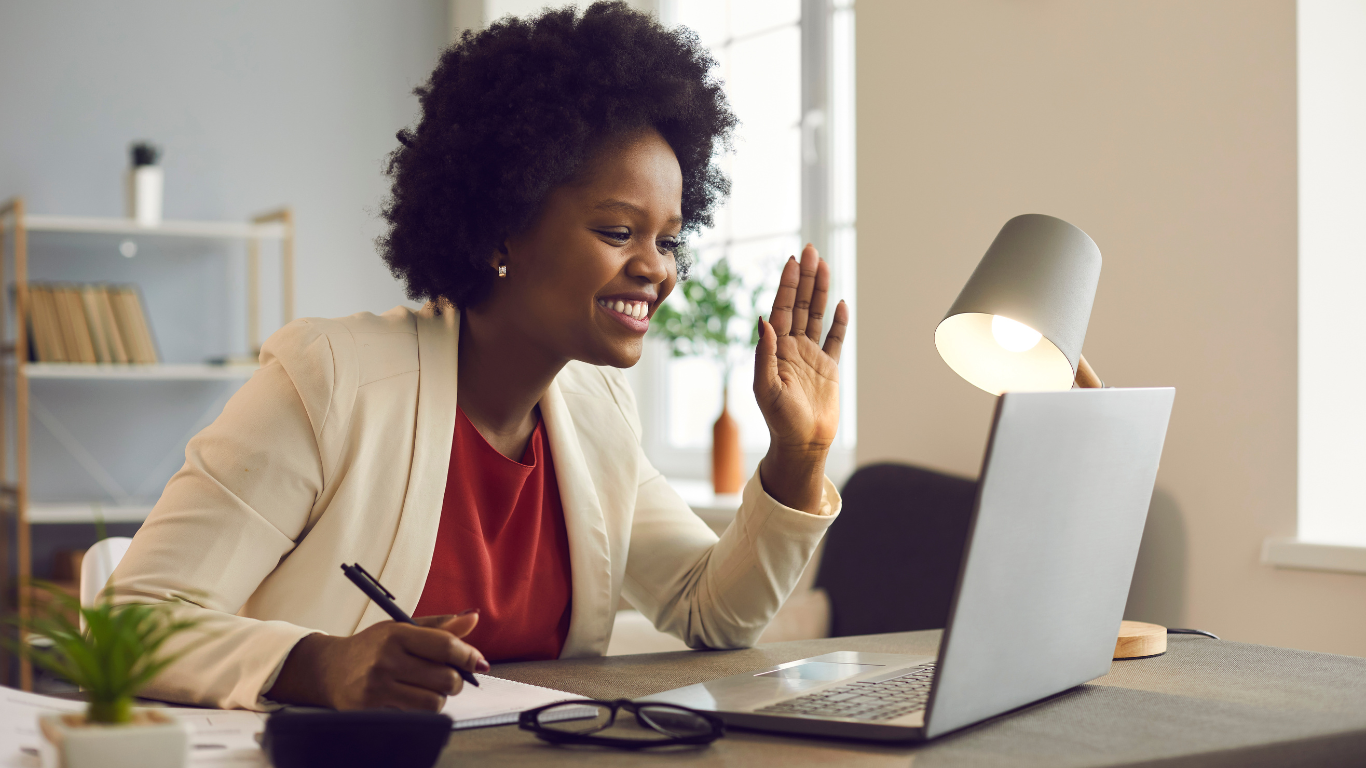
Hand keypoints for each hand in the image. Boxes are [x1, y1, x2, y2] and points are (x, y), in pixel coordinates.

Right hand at [268, 612, 488, 710]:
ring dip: (439, 698)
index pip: (446, 646)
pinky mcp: (371, 709)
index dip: (468, 655)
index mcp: (397, 634)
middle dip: (455, 680)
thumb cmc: (373, 647)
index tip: (477, 662)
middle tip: (448, 677)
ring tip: (428, 689)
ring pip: (434, 702)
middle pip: (445, 678)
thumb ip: (441, 626)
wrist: (328, 669)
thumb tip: (474, 616)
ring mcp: (377, 687)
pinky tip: (408, 699)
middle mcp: (386, 659)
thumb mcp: (403, 629)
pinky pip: (414, 716)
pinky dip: (420, 711)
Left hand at [754, 244, 848, 513]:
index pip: (782, 309)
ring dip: (820, 291)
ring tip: (824, 264)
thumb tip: (763, 320)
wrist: (802, 444)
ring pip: (817, 315)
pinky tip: (841, 303)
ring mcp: (811, 356)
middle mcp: (792, 348)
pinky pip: (835, 339)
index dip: (787, 285)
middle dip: (804, 278)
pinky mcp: (828, 368)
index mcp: (776, 349)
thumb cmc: (779, 420)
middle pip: (801, 305)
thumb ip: (764, 354)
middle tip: (810, 250)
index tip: (792, 261)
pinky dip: (839, 322)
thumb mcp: (766, 387)